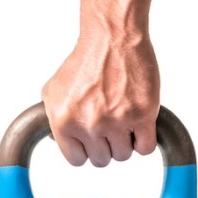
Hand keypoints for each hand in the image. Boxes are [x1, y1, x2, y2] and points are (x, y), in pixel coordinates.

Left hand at [41, 32, 159, 166]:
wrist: (112, 38)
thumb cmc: (84, 62)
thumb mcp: (53, 91)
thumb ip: (52, 120)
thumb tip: (56, 141)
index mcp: (63, 123)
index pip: (76, 160)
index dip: (85, 150)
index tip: (91, 139)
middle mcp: (88, 125)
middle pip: (101, 160)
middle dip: (105, 145)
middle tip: (109, 126)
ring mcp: (116, 121)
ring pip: (123, 155)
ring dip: (125, 143)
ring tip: (123, 121)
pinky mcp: (142, 114)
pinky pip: (145, 148)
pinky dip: (144, 141)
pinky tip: (139, 126)